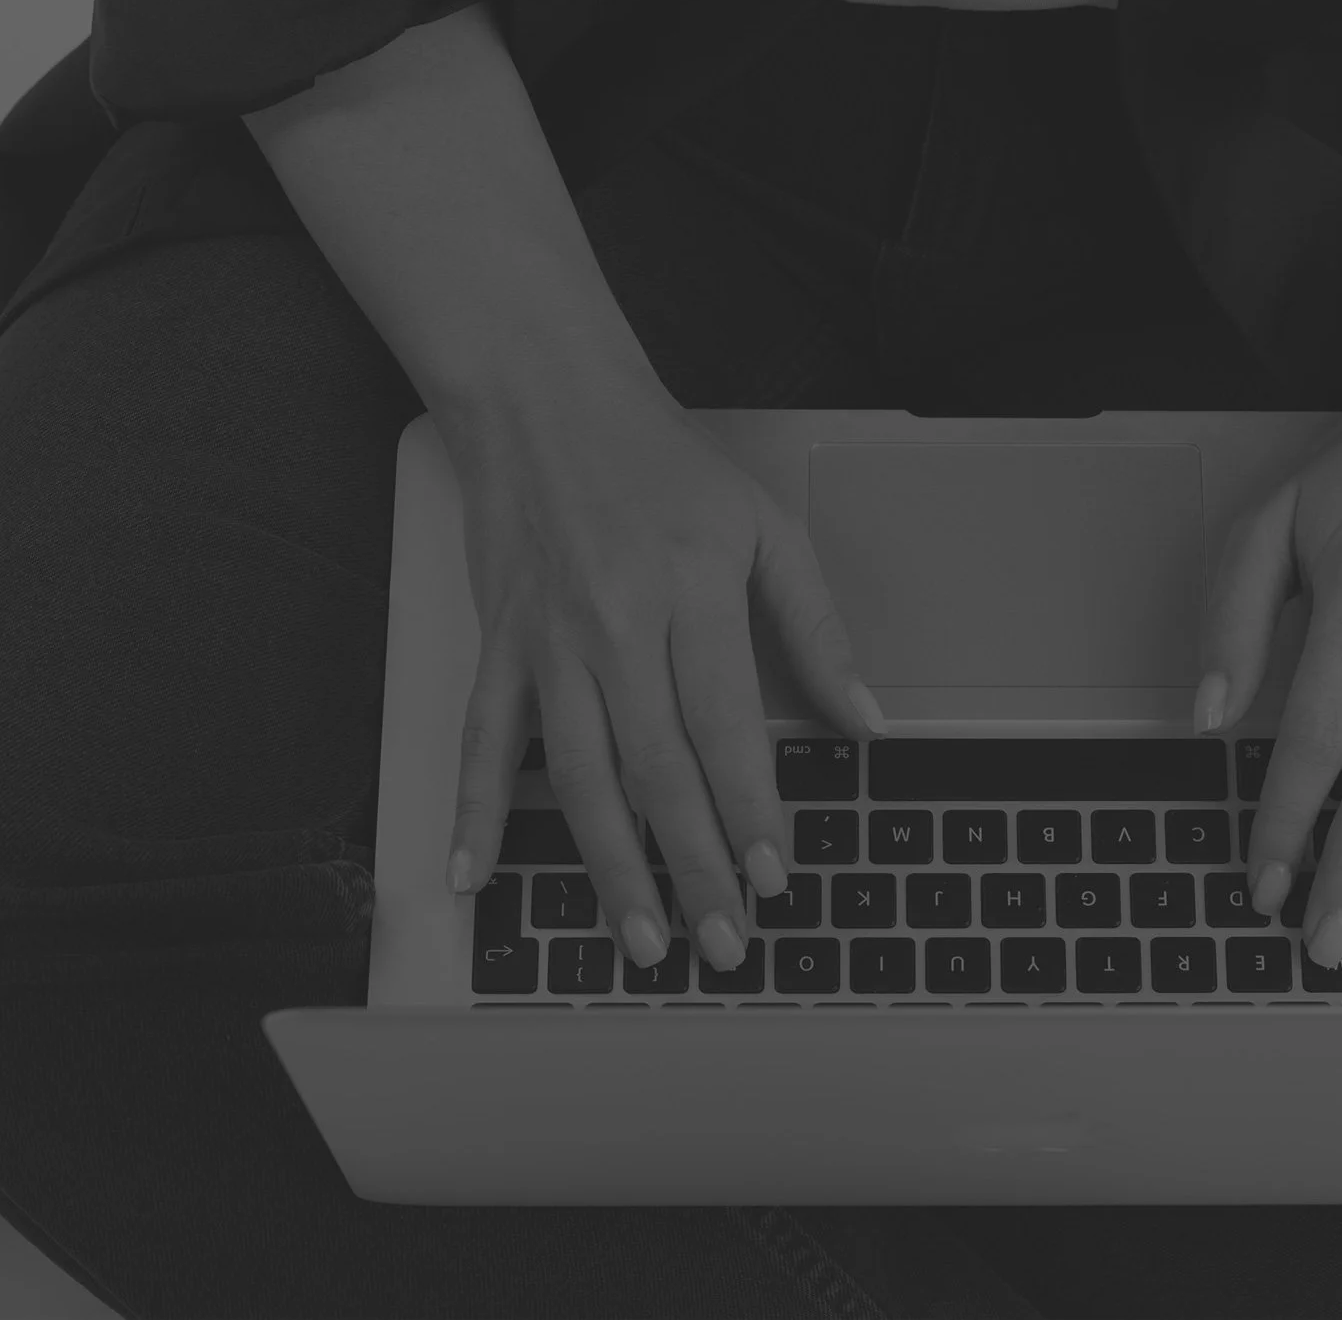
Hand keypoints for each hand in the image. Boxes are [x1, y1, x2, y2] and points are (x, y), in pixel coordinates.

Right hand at [440, 352, 886, 972]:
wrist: (544, 400)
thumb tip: (867, 720)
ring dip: (609, 866)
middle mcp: (615, 624)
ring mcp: (547, 642)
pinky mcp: (498, 646)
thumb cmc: (665, 463)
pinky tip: (474, 877)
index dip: (751, 810)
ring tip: (638, 938)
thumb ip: (817, 627)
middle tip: (721, 941)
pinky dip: (473, 813)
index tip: (774, 877)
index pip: (726, 726)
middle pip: (658, 771)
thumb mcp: (766, 525)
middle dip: (693, 867)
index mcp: (692, 591)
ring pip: (578, 776)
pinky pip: (484, 742)